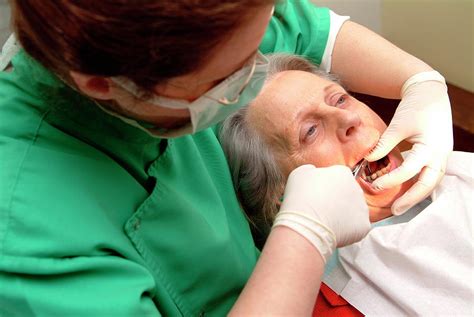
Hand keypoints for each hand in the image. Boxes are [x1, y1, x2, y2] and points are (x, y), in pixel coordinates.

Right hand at [273, 165, 370, 261]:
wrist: (307, 223)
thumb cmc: (301, 198)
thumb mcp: (299, 173)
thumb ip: (311, 171)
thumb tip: (314, 174)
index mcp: (342, 173)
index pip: (338, 177)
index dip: (327, 187)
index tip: (318, 194)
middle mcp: (357, 188)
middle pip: (348, 193)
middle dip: (337, 200)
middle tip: (321, 208)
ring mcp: (362, 207)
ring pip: (353, 210)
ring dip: (343, 215)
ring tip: (326, 220)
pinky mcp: (364, 225)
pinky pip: (357, 227)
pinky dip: (348, 230)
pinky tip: (334, 229)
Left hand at [365, 71, 452, 214]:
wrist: (430, 94)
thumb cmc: (414, 108)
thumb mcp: (398, 125)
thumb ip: (384, 144)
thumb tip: (367, 161)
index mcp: (430, 146)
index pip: (410, 169)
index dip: (392, 179)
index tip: (375, 185)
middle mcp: (439, 155)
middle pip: (428, 184)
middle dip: (411, 199)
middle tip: (394, 211)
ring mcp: (441, 156)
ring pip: (431, 183)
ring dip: (416, 195)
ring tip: (399, 207)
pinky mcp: (438, 156)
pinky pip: (431, 176)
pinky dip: (420, 186)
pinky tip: (407, 194)